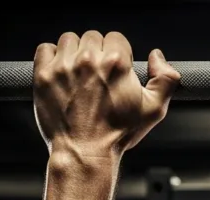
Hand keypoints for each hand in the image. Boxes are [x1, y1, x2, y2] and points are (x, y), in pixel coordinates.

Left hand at [33, 31, 179, 156]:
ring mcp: (63, 66)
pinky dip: (51, 56)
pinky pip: (45, 48)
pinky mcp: (43, 75)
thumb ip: (166, 78)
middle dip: (97, 52)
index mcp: (116, 63)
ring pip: (69, 40)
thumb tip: (156, 56)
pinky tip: (60, 72)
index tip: (114, 70)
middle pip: (92, 36)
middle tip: (96, 75)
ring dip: (74, 52)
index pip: (116, 38)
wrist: (85, 152)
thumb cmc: (118, 134)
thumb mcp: (155, 109)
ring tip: (78, 73)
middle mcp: (89, 60)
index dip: (118, 53)